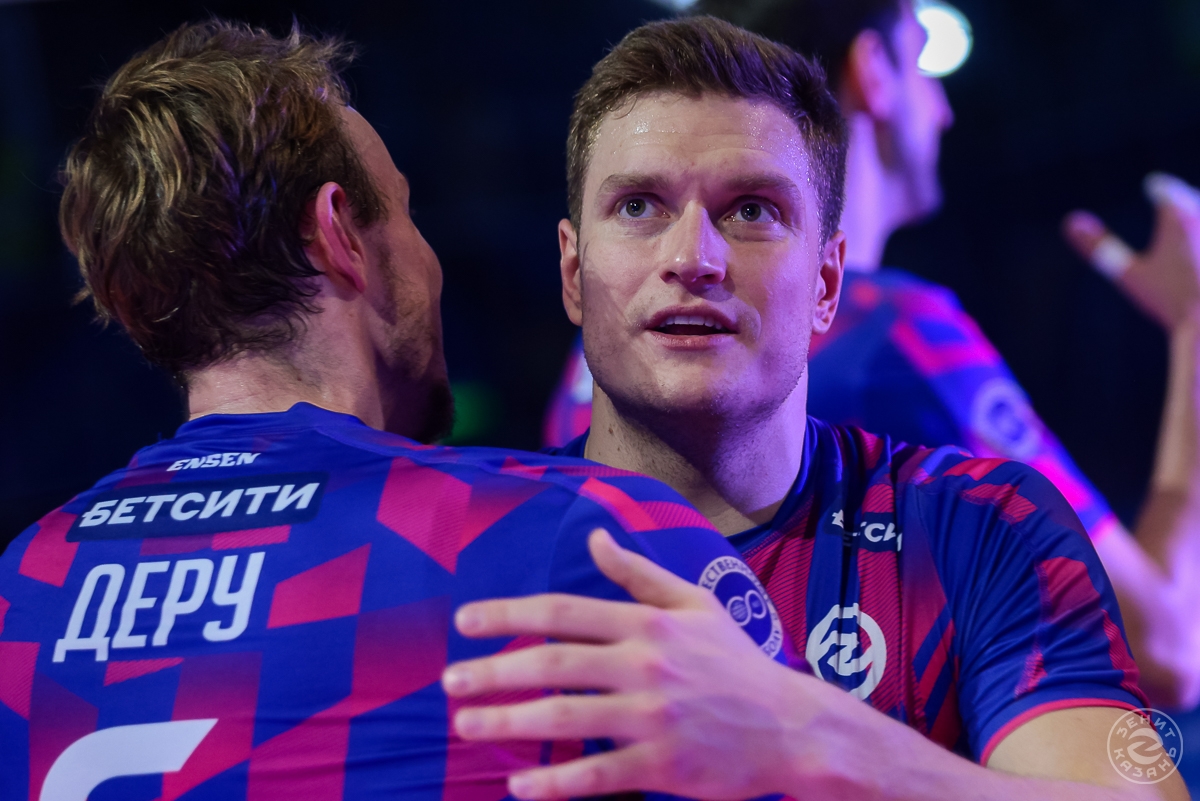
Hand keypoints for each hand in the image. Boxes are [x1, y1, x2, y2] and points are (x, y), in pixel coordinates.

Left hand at [441, 529, 826, 799]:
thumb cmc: (736, 661)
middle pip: (554, 664)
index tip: (464, 622)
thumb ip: (638, 573)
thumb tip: (593, 537)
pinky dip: (556, 783)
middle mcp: (647, 665)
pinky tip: (519, 787)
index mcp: (649, 624)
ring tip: (467, 724)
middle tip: (449, 681)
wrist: (794, 727)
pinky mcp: (665, 766)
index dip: (508, 615)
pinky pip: (599, 775)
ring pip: (568, 718)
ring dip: (509, 721)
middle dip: (494, 671)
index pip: (564, 613)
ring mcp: (655, 717)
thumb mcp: (694, 603)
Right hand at [1063, 172, 1199, 330]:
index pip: (1168, 190)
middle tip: (1175, 197)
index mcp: (1181, 217)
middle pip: (1194, 202)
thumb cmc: (1173, 301)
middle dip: (1184, 201)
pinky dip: (1199, 245)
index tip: (1154, 186)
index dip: (1160, 188)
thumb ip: (1100, 248)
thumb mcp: (1131, 275)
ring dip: (1195, 222)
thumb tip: (1070, 221)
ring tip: (1190, 224)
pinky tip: (1196, 252)